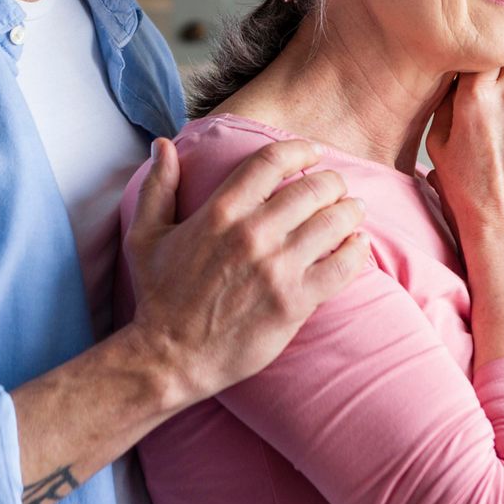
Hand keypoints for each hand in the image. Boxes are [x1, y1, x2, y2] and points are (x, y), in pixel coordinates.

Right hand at [124, 137, 368, 402]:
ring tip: (353, 211)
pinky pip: (342, 267)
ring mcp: (276, 268)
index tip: (313, 152)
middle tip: (336, 186)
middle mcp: (252, 234)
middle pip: (312, 188)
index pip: (271, 161)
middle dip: (331, 181)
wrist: (171, 358)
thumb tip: (163, 144)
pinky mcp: (295, 302)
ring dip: (349, 211)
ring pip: (333, 222)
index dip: (299, 149)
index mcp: (219, 212)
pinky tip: (357, 245)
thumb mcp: (145, 235)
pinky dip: (356, 251)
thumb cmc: (158, 296)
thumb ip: (157, 186)